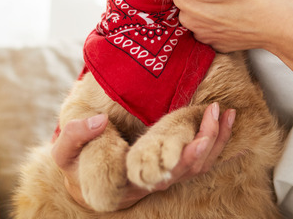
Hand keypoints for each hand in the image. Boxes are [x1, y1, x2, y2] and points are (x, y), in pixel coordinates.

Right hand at [51, 104, 234, 209]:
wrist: (85, 178)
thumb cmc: (76, 166)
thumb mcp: (65, 154)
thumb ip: (75, 136)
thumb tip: (98, 120)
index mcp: (133, 180)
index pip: (164, 174)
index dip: (183, 160)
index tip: (197, 142)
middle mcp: (155, 180)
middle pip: (190, 168)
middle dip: (207, 141)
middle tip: (215, 112)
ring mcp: (167, 175)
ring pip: (200, 165)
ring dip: (217, 139)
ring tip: (226, 112)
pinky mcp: (173, 165)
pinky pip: (201, 157)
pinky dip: (216, 140)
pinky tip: (226, 121)